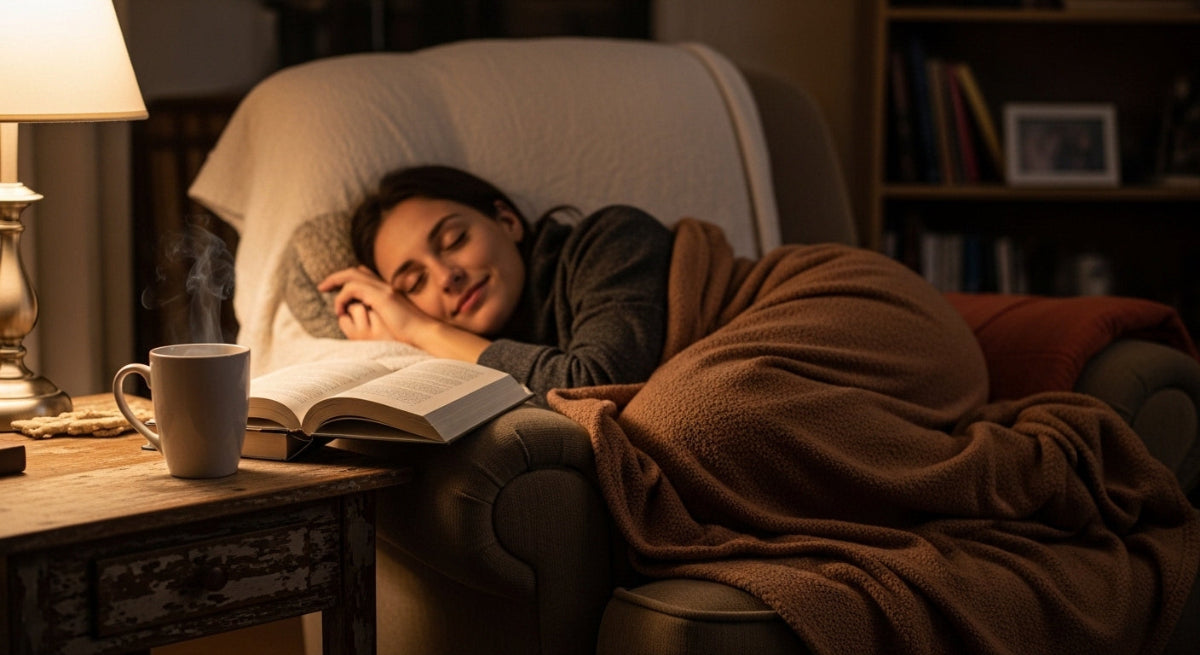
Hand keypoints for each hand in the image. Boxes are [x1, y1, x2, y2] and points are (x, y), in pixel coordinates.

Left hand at [318, 266, 492, 361]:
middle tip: (322, 287)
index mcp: (388, 291)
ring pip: (352, 276)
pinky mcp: (381, 297)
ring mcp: (384, 289)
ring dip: (336, 286)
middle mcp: (386, 286)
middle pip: (355, 271)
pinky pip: (353, 289)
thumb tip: (363, 318)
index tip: (336, 290)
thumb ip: (380, 315)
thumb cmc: (410, 334)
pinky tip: (341, 312)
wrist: (424, 334)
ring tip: (331, 302)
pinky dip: (343, 298)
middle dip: (336, 278)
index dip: (348, 279)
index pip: (365, 274)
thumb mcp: (392, 322)